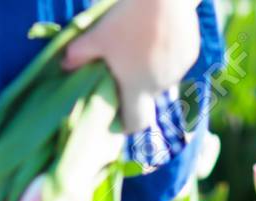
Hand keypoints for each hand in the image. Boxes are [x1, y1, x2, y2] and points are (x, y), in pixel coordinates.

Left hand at [62, 0, 199, 131]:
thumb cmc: (128, 19)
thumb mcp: (98, 36)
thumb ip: (79, 54)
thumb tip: (65, 66)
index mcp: (137, 89)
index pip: (135, 122)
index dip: (124, 125)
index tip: (115, 119)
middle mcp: (161, 86)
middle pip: (146, 96)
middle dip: (134, 89)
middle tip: (120, 68)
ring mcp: (178, 70)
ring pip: (161, 78)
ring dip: (150, 70)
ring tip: (140, 47)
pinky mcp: (190, 53)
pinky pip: (175, 62)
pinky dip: (165, 56)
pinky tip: (157, 35)